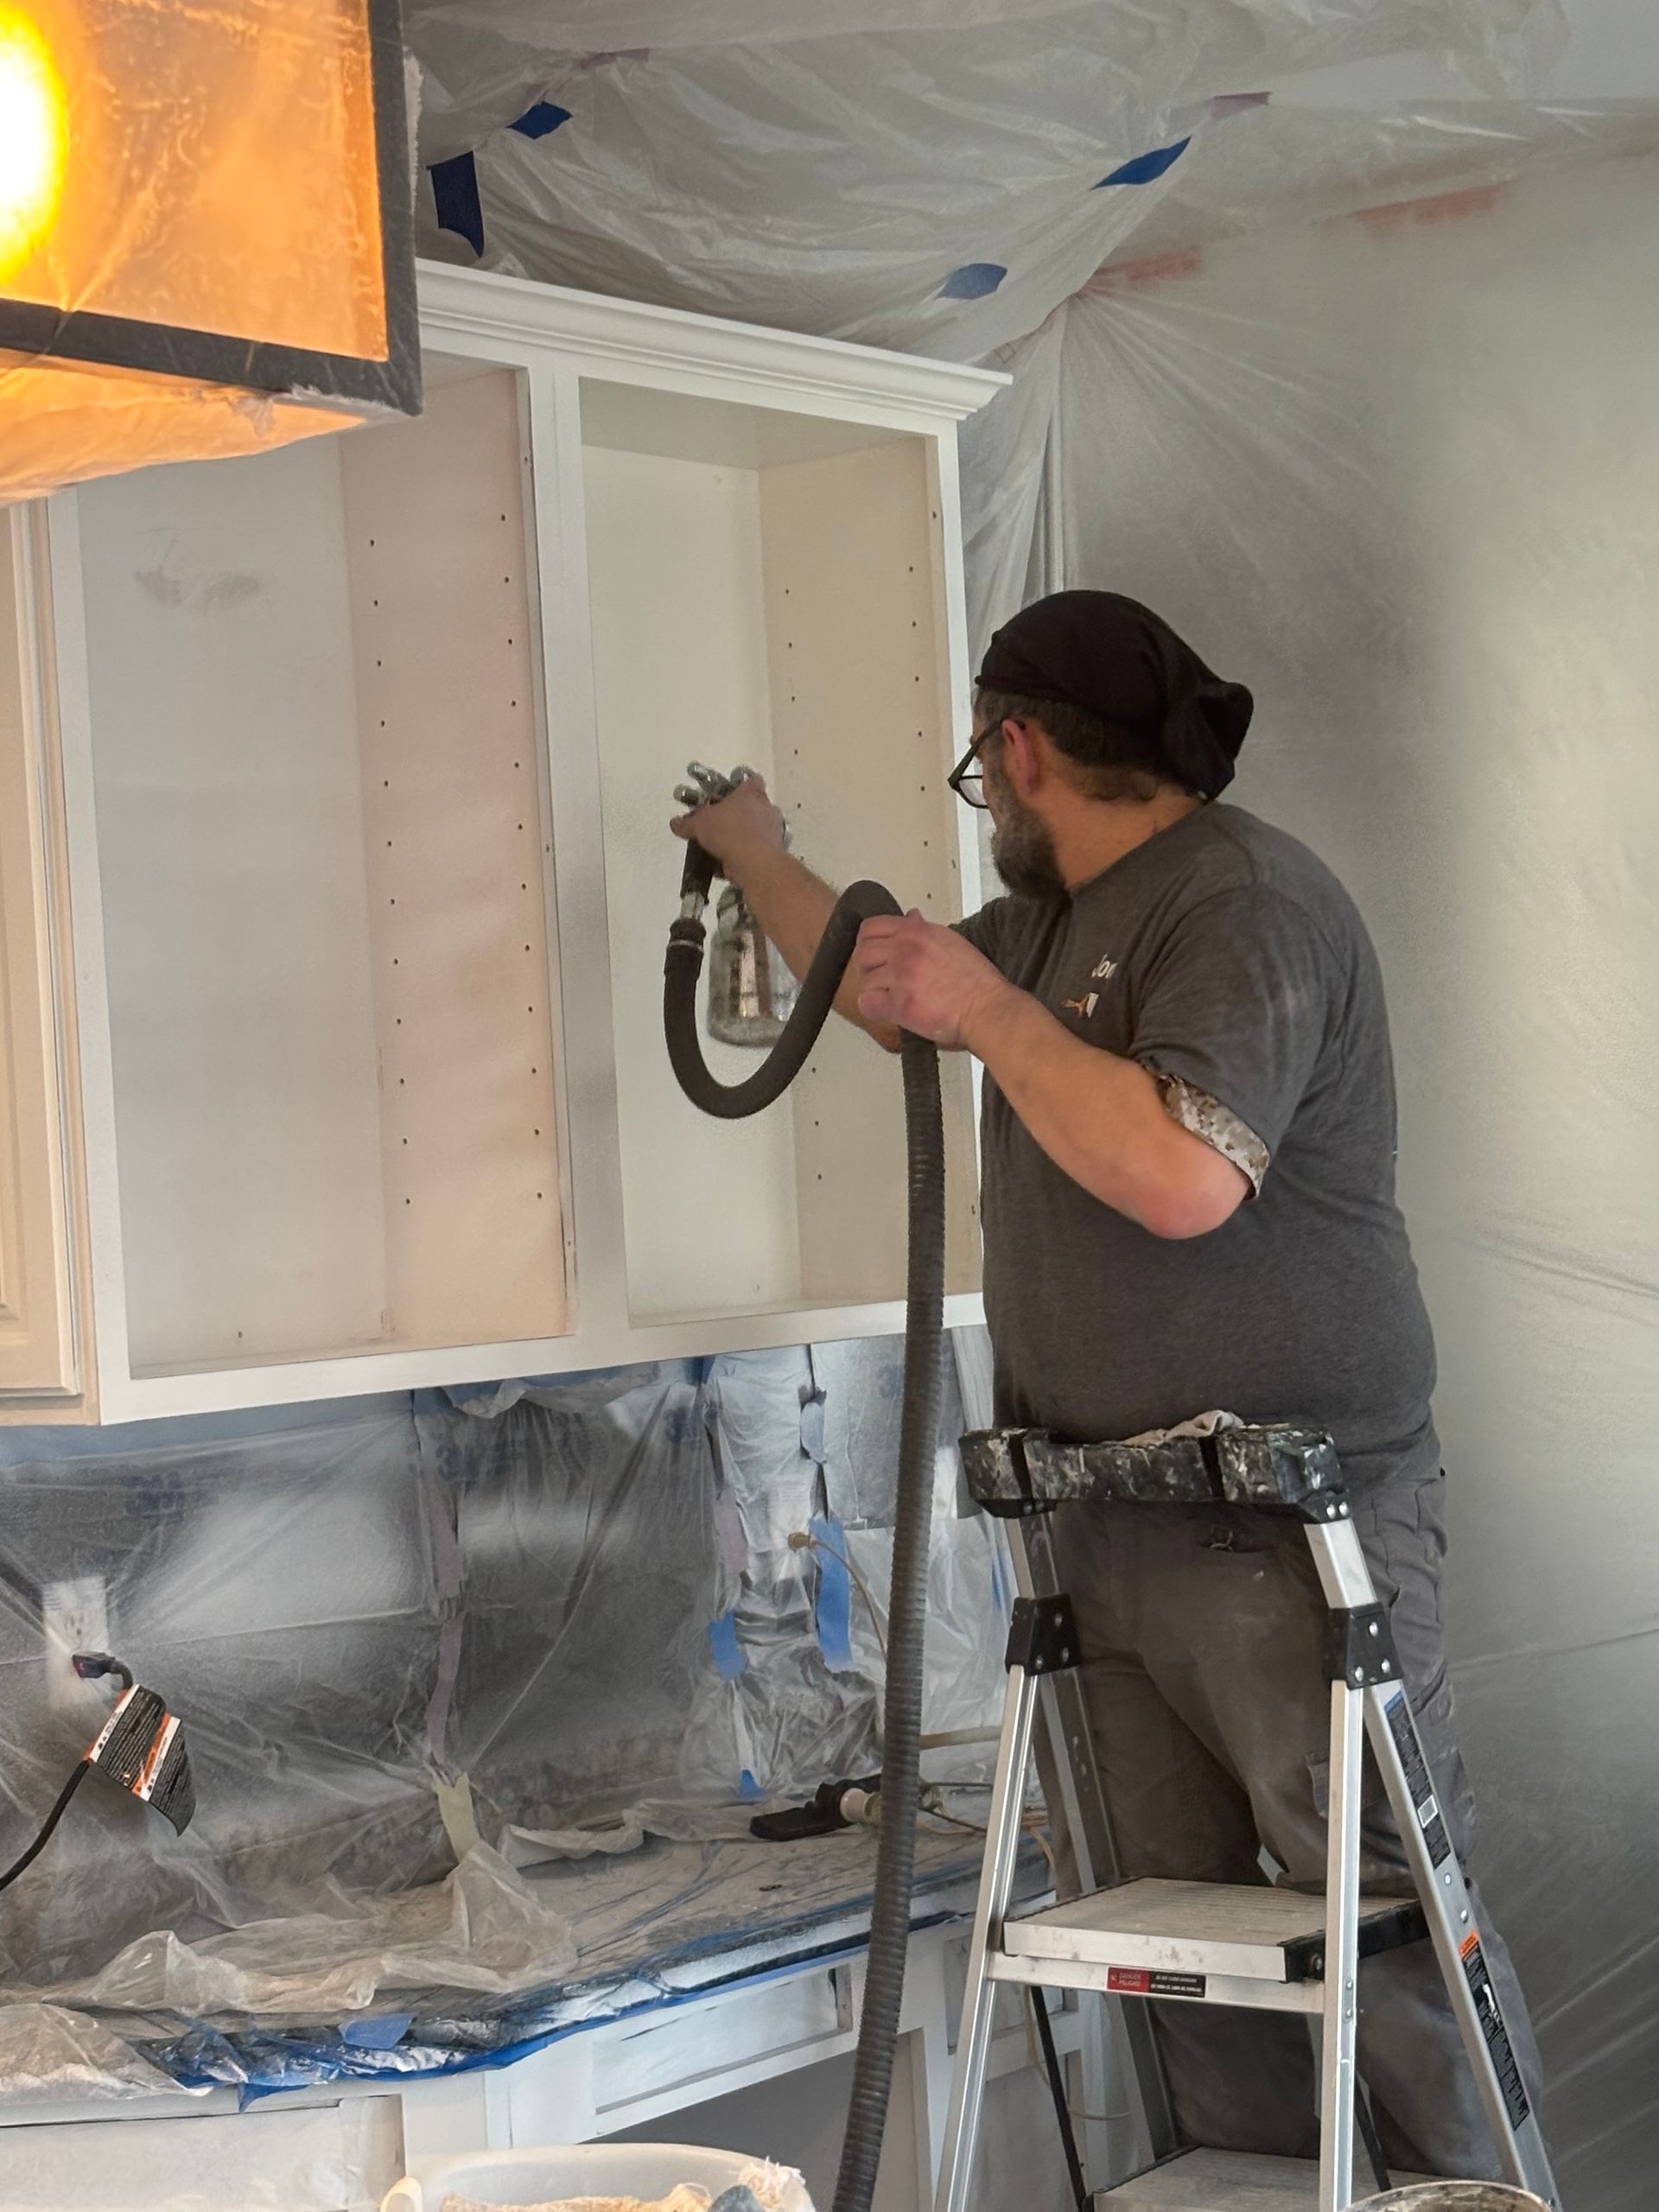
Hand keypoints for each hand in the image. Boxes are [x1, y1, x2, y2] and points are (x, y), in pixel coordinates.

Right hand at [670, 774, 786, 878]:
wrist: (754, 862)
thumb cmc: (728, 831)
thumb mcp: (699, 824)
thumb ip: (687, 822)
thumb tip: (676, 823)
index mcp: (751, 792)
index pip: (750, 779)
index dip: (738, 785)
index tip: (726, 794)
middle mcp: (767, 808)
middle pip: (753, 805)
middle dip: (736, 814)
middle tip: (718, 822)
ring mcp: (774, 830)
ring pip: (757, 829)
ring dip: (741, 836)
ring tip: (721, 847)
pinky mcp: (774, 851)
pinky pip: (757, 849)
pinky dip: (744, 855)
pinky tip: (728, 863)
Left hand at [853, 912, 1009, 1050]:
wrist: (987, 1008)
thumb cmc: (975, 981)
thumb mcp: (950, 941)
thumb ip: (923, 930)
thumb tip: (911, 915)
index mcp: (917, 931)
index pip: (871, 926)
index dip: (868, 942)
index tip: (877, 955)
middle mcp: (906, 949)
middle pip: (863, 952)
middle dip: (869, 967)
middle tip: (884, 979)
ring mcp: (902, 976)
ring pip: (866, 980)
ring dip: (878, 991)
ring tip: (896, 997)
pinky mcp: (900, 1003)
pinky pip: (867, 1003)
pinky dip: (874, 1008)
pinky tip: (891, 1010)